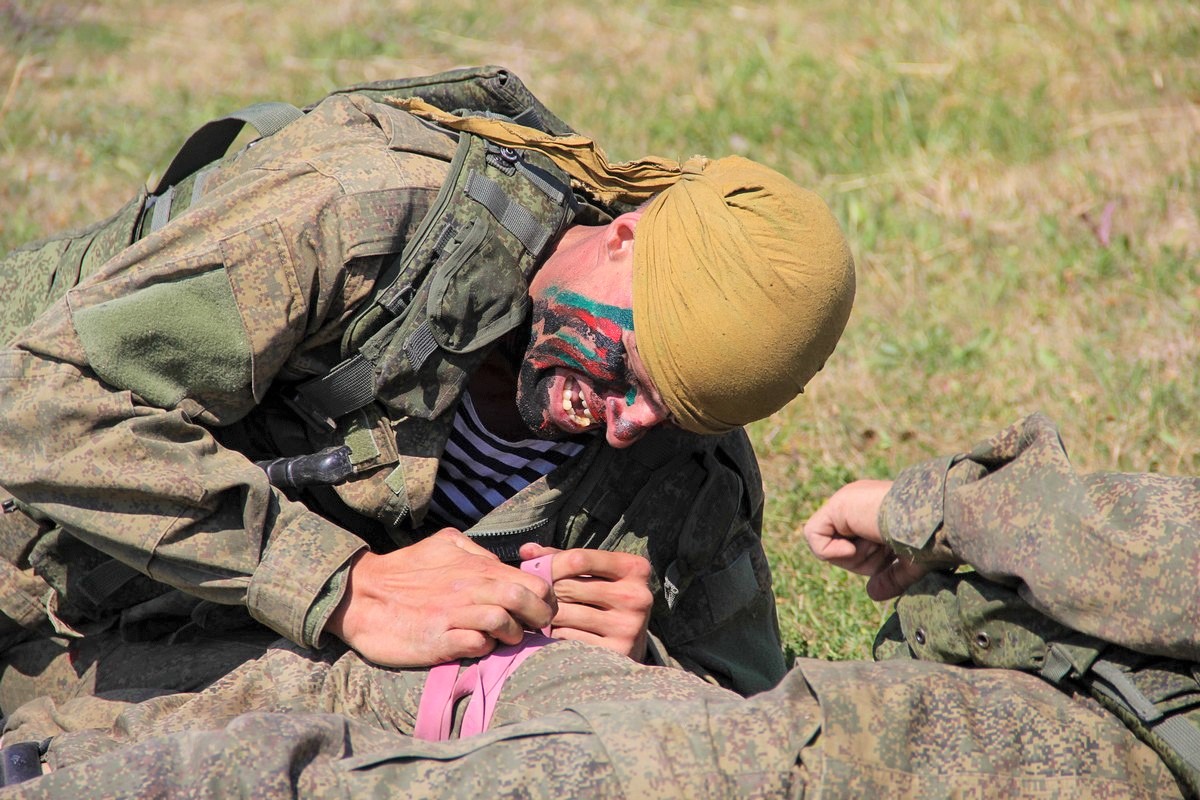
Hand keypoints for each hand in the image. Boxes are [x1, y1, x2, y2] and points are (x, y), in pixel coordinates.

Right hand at [325, 529, 554, 666]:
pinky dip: (485, 648)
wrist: (361, 596)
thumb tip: (503, 564)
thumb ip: (477, 552)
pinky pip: (476, 645)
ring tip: (505, 639)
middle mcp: (469, 588)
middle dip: (540, 618)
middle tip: (535, 629)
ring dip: (512, 635)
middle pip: (526, 599)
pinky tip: (478, 646)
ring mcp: (453, 614)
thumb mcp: (444, 544)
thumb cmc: (406, 571)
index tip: (542, 610)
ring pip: (504, 621)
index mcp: (476, 566)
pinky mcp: (438, 640)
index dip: (545, 598)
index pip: (531, 580)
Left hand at [519, 543, 652, 661]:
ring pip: (563, 614)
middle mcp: (636, 597)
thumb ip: (562, 557)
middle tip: (535, 595)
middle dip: (547, 590)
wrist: (634, 639)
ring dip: (545, 613)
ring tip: (540, 612)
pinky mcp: (615, 652)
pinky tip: (551, 632)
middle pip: (568, 587)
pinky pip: (566, 638)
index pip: (579, 559)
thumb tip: (527, 551)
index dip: (551, 563)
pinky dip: (552, 635)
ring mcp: (627, 627)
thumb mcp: (595, 571)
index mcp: (634, 568)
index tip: (538, 570)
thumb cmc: (606, 596)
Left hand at [802, 479, 927, 599]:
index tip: (894, 557)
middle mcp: (861, 503)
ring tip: (877, 542)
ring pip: (830, 544)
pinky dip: (829, 551)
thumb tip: (872, 594)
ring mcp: (848, 500)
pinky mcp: (837, 504)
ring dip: (854, 556)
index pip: (858, 546)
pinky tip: (853, 547)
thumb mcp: (911, 564)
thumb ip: (891, 578)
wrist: (937, 522)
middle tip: (886, 549)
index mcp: (878, 512)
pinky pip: (814, 536)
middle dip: (863, 561)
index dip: (872, 563)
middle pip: (842, 548)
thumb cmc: (933, 541)